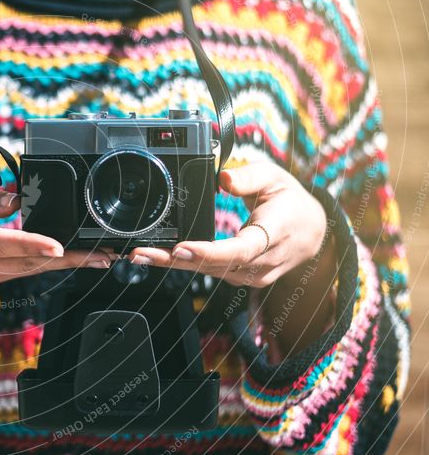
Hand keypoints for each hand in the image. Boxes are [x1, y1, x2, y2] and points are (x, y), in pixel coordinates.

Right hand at [0, 170, 112, 363]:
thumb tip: (16, 201)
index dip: (29, 244)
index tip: (57, 245)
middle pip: (26, 262)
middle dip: (68, 258)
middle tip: (104, 253)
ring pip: (33, 270)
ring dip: (70, 264)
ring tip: (105, 256)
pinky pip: (30, 270)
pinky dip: (58, 264)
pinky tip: (83, 258)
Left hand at [128, 162, 329, 287]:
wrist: (314, 233)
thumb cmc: (290, 202)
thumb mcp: (275, 178)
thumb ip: (250, 176)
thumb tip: (223, 177)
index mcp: (274, 235)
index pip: (239, 250)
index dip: (208, 252)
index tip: (181, 248)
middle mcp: (261, 262)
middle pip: (214, 265)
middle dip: (174, 260)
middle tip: (142, 253)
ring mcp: (251, 275)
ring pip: (207, 271)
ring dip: (172, 264)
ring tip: (141, 255)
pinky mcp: (240, 278)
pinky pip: (209, 272)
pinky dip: (183, 265)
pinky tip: (159, 258)